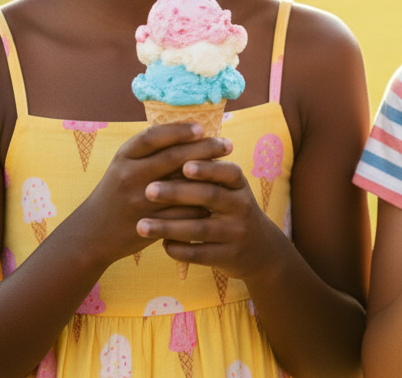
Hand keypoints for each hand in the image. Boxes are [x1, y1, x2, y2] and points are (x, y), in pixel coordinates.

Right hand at [71, 123, 226, 265]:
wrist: (92, 232)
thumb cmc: (117, 192)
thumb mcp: (124, 165)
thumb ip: (150, 151)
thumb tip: (190, 131)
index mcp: (124, 156)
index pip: (154, 137)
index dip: (179, 130)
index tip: (202, 128)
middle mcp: (130, 175)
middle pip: (173, 157)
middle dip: (204, 148)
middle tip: (227, 144)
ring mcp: (139, 200)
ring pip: (182, 185)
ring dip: (209, 176)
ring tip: (228, 167)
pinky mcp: (150, 223)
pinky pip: (183, 212)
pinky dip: (202, 203)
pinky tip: (218, 195)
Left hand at [140, 154, 286, 283]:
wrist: (260, 249)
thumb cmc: (232, 210)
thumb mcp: (230, 189)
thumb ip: (208, 171)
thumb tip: (170, 144)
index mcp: (239, 185)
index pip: (227, 172)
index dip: (207, 168)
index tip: (183, 165)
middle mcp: (242, 206)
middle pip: (210, 196)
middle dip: (177, 193)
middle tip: (148, 190)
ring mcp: (236, 232)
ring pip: (200, 228)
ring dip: (168, 226)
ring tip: (141, 225)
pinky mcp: (229, 256)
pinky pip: (200, 253)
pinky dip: (179, 249)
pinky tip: (161, 244)